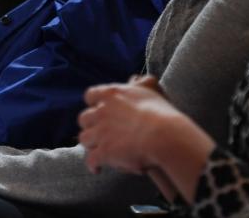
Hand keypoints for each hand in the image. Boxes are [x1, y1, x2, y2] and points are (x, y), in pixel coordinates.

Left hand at [78, 75, 214, 199]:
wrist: (164, 135)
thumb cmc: (162, 114)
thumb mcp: (148, 91)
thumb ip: (138, 86)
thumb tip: (136, 80)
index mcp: (112, 94)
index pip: (90, 95)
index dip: (93, 105)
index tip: (98, 110)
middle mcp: (102, 111)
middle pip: (84, 118)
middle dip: (90, 126)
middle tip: (99, 133)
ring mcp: (101, 132)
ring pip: (84, 139)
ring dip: (91, 145)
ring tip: (97, 151)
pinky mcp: (104, 151)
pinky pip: (91, 159)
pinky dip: (92, 165)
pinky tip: (96, 169)